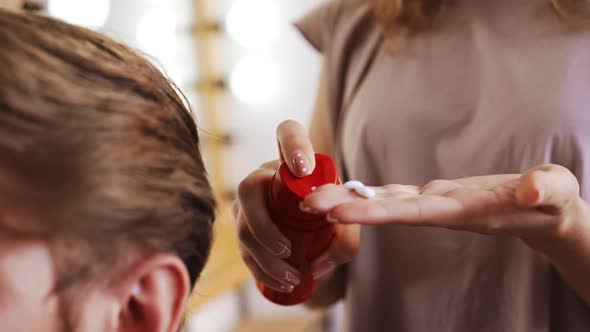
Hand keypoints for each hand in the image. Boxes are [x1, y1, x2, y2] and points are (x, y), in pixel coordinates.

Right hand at [234, 120, 358, 292]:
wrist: (319, 233)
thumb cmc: (334, 216)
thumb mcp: (348, 222)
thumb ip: (344, 238)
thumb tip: (315, 267)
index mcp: (294, 160)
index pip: (288, 133)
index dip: (293, 144)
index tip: (304, 167)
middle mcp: (265, 175)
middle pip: (249, 189)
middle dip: (264, 224)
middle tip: (288, 250)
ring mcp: (249, 202)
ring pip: (243, 225)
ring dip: (264, 256)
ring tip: (293, 277)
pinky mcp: (243, 227)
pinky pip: (242, 247)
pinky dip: (260, 269)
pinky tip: (279, 283)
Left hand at [301, 164, 582, 248]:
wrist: (543, 213)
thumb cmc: (551, 203)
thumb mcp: (555, 193)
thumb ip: (546, 191)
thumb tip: (533, 191)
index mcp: (462, 211)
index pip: (411, 213)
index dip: (374, 212)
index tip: (337, 213)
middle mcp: (439, 210)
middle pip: (386, 210)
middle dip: (346, 207)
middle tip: (304, 205)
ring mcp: (433, 204)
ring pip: (384, 202)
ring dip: (347, 200)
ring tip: (310, 198)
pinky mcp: (434, 196)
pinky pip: (393, 196)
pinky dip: (366, 194)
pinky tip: (340, 191)